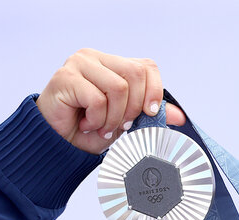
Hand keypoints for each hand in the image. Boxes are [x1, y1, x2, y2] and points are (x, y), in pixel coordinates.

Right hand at [36, 49, 186, 153]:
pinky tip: (87, 124)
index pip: (146, 66)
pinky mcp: (66, 77)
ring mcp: (79, 64)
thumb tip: (180, 116)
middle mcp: (96, 58)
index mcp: (113, 64)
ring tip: (102, 127)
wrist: (58, 142)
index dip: (155, 91)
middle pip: (135, 74)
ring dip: (114, 117)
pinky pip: (97, 99)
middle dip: (133, 108)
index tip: (148, 113)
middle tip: (121, 126)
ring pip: (118, 88)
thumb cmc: (91, 129)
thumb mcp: (128, 123)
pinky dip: (98, 120)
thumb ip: (152, 115)